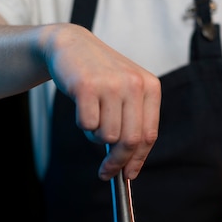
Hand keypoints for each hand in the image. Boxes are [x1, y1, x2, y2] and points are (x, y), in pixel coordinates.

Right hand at [43, 23, 160, 180]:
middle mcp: (134, 84)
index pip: (148, 135)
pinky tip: (82, 107)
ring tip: (92, 117)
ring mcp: (111, 84)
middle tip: (105, 171)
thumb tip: (130, 165)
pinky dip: (83, 124)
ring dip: (96, 136)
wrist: (70, 45)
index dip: (138, 160)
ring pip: (107, 136)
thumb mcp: (126, 91)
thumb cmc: (99, 75)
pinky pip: (88, 125)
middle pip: (130, 141)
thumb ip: (133, 122)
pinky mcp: (87, 86)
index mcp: (150, 87)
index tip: (128, 175)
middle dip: (116, 162)